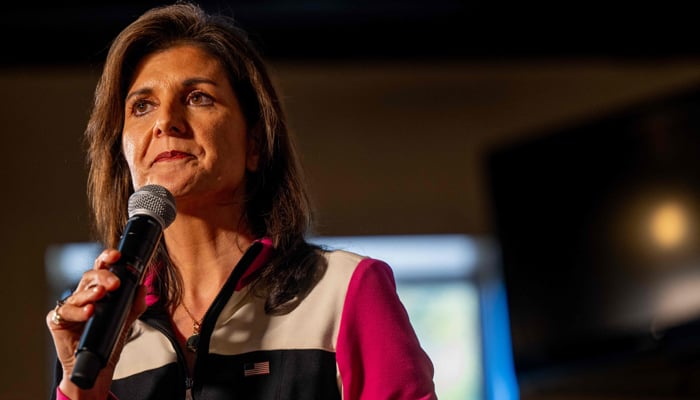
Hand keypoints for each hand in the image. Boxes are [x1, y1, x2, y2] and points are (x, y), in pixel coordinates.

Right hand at [46, 248, 147, 398]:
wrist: (98, 366)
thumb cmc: (108, 339)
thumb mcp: (126, 320)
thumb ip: (135, 304)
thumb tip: (142, 287)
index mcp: (97, 290)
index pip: (101, 269)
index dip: (106, 259)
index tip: (116, 255)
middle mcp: (82, 295)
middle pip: (89, 276)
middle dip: (103, 276)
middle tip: (114, 284)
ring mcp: (69, 307)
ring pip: (79, 293)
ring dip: (91, 292)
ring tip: (101, 294)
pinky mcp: (57, 320)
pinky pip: (66, 312)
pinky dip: (78, 312)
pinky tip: (89, 312)